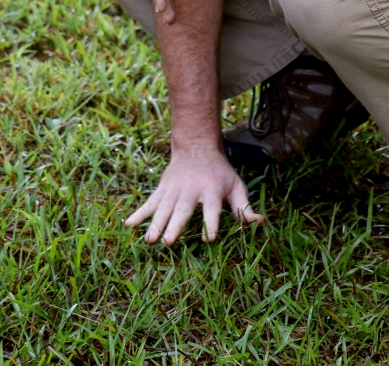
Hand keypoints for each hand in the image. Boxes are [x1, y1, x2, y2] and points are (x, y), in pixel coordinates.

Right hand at [125, 148, 262, 244]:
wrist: (196, 147)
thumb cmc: (219, 173)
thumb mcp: (235, 185)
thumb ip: (244, 207)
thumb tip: (259, 223)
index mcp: (212, 189)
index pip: (212, 208)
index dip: (211, 222)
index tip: (209, 239)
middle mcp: (192, 189)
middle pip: (183, 209)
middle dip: (175, 225)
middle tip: (168, 242)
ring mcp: (174, 189)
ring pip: (164, 208)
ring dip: (155, 223)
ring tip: (150, 240)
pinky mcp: (162, 189)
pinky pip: (149, 202)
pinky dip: (139, 213)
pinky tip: (128, 224)